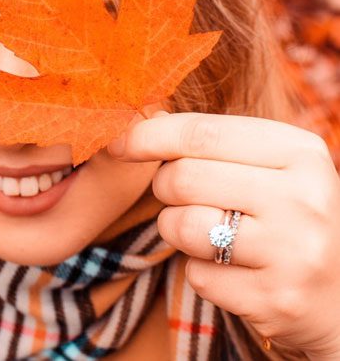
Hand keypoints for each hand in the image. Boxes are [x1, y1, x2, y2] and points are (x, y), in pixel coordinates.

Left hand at [107, 111, 339, 358]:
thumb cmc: (288, 213)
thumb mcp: (269, 165)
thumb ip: (213, 143)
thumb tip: (143, 123)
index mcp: (297, 150)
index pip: (200, 133)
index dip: (148, 136)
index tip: (120, 143)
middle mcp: (302, 197)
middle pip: (182, 180)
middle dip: (164, 188)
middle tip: (183, 196)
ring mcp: (294, 251)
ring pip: (181, 227)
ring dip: (177, 230)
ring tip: (207, 232)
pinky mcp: (277, 299)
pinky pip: (197, 275)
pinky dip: (200, 270)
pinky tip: (233, 269)